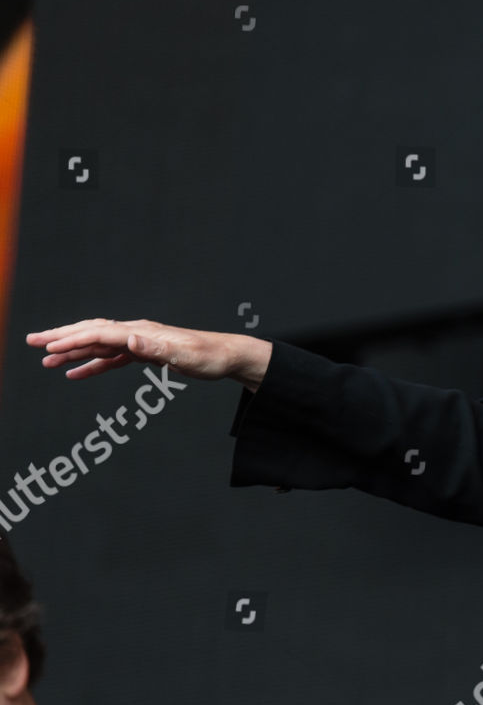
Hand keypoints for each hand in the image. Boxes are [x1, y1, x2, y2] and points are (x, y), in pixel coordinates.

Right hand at [26, 318, 269, 389]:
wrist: (228, 356)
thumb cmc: (209, 357)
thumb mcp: (184, 355)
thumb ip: (155, 347)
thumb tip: (129, 338)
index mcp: (142, 331)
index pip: (100, 332)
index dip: (73, 340)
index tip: (48, 348)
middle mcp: (138, 332)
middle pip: (92, 331)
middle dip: (61, 337)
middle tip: (32, 342)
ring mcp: (140, 342)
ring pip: (98, 344)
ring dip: (72, 352)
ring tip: (46, 362)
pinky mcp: (145, 353)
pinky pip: (112, 358)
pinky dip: (92, 364)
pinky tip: (76, 374)